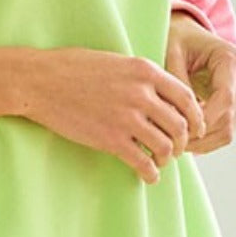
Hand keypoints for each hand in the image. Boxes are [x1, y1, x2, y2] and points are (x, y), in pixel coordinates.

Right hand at [20, 46, 205, 183]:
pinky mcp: (111, 139)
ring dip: (168, 158)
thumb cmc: (72, 68)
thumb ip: (140, 76)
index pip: (186, 98)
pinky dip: (151, 173)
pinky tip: (148, 176)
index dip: (196, 118)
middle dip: (183, 142)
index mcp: (145, 71)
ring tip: (160, 161)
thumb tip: (160, 93)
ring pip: (166, 146)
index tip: (196, 129)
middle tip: (177, 149)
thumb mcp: (115, 60)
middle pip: (181, 125)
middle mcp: (141, 93)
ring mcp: (127, 117)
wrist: (39, 81)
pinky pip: (143, 162)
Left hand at [163, 13, 235, 152]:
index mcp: (230, 58)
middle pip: (228, 118)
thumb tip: (178, 116)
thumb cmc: (177, 40)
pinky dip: (206, 140)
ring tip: (177, 144)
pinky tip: (186, 141)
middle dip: (200, 134)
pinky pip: (225, 130)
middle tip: (173, 143)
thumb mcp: (171, 53)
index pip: (225, 98)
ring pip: (229, 130)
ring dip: (203, 142)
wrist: (187, 35)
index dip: (204, 118)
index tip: (180, 131)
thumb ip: (176, 82)